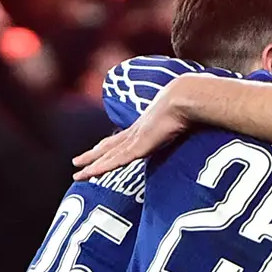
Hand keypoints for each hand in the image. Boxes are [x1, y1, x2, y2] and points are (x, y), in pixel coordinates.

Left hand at [72, 78, 198, 178]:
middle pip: (109, 147)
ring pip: (107, 157)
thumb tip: (194, 123)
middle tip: (77, 162)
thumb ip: (183, 124)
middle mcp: (136, 132)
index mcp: (145, 126)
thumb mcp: (184, 118)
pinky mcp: (137, 146)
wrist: (185, 97)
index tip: (97, 148)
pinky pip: (115, 161)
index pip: (122, 138)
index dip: (109, 144)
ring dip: (91, 165)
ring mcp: (135, 139)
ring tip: (77, 173)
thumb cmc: (189, 104)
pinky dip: (102, 167)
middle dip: (93, 155)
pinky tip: (90, 173)